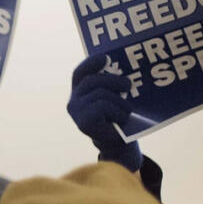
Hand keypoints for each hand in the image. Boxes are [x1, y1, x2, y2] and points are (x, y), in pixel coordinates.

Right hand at [67, 54, 141, 171]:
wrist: (118, 145)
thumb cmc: (117, 119)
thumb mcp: (114, 99)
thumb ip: (112, 87)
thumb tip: (123, 74)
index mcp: (79, 93)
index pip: (80, 73)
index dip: (90, 63)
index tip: (106, 58)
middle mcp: (74, 102)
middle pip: (92, 81)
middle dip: (113, 80)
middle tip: (128, 85)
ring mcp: (76, 112)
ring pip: (101, 95)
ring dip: (120, 103)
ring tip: (127, 113)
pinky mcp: (83, 122)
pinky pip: (103, 106)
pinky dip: (117, 113)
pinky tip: (120, 121)